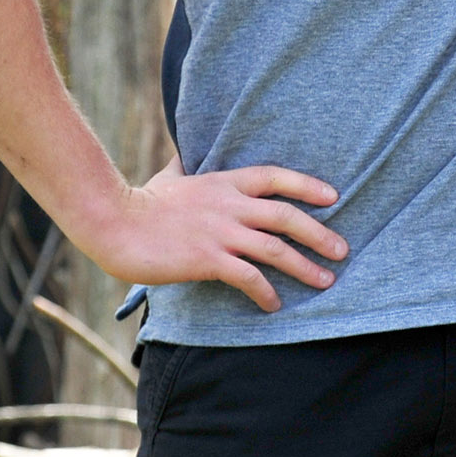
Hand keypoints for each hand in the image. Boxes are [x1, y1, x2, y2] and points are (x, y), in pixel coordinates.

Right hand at [79, 156, 346, 314]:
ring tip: (326, 281)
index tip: (334, 197)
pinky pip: (248, 277)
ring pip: (276, 249)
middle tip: (343, 250)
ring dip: (305, 267)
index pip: (276, 177)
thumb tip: (184, 151)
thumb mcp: (169, 175)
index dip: (308, 186)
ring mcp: (220, 233)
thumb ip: (185, 165)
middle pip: (287, 216)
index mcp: (224, 182)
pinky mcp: (207, 259)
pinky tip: (274, 304)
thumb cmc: (139, 201)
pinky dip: (266, 292)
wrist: (112, 222)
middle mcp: (229, 205)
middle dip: (320, 234)